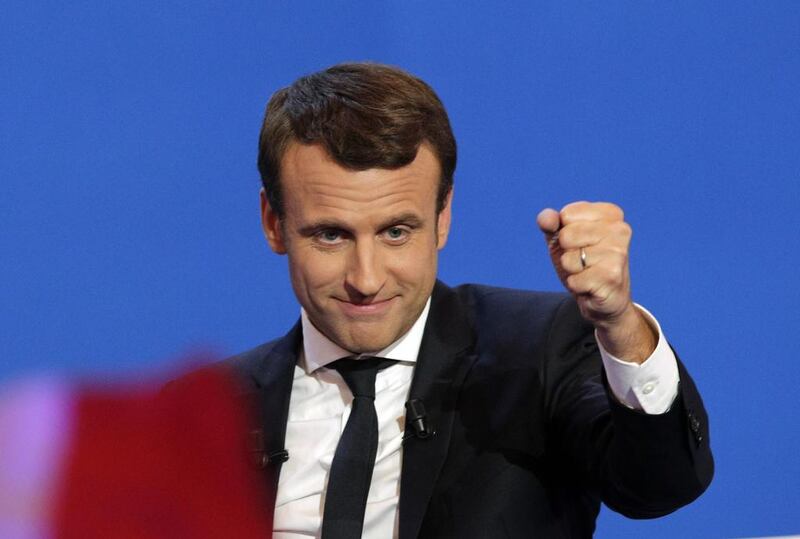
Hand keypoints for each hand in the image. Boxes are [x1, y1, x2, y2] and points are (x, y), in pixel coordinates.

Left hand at [536, 201, 655, 362]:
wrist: (603, 299)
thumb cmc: (583, 263)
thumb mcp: (562, 240)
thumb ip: (551, 224)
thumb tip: (545, 218)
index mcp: (611, 214)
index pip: (566, 214)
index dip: (563, 232)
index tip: (579, 242)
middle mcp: (620, 230)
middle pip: (566, 235)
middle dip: (567, 252)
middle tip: (583, 261)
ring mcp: (618, 254)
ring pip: (569, 259)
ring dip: (572, 270)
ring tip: (587, 273)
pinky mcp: (612, 277)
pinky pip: (574, 279)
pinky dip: (576, 285)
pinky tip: (590, 286)